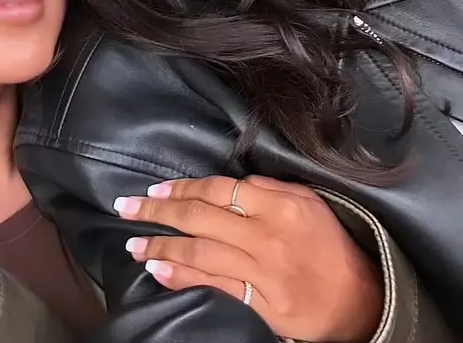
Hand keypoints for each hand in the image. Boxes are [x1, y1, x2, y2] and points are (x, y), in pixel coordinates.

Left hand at [114, 176, 382, 342]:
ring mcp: (262, 272)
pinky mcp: (261, 304)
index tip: (154, 190)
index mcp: (278, 205)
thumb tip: (228, 184)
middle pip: (201, 219)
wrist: (362, 299)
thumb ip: (267, 188)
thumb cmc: (330, 243)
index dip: (182, 189)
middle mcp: (266, 236)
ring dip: (161, 247)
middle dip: (158, 212)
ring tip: (134, 243)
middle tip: (126, 208)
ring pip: (200, 254)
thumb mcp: (307, 201)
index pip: (218, 190)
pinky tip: (158, 272)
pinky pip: (214, 287)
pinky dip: (182, 278)